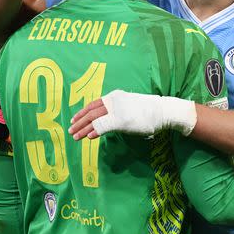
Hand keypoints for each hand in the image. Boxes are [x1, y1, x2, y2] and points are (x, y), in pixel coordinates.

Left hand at [68, 90, 197, 138]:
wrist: (162, 111)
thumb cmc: (147, 111)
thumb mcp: (128, 108)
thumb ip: (116, 112)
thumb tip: (107, 121)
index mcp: (114, 97)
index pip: (93, 104)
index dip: (82, 113)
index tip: (74, 120)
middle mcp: (113, 101)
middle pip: (91, 112)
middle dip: (79, 122)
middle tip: (70, 130)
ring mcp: (117, 110)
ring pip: (94, 119)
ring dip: (84, 129)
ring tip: (76, 136)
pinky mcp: (121, 120)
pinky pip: (103, 126)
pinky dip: (95, 131)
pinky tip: (89, 137)